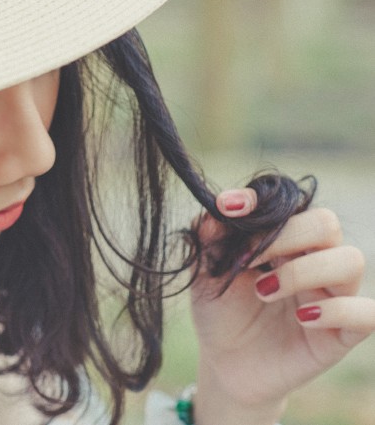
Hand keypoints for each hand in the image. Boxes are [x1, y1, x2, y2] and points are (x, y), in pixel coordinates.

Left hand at [189, 188, 374, 424]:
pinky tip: (301, 318)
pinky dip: (335, 311)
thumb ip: (209, 239)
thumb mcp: (205, 274)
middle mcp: (314, 261)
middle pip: (326, 223)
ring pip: (350, 261)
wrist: (224, 364)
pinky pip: (366, 313)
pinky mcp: (342, 334)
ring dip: (303, 271)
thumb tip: (213, 210)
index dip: (262, 200)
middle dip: (285, 235)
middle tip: (246, 260)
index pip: (290, 204)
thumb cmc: (221, 312)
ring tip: (264, 291)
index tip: (228, 207)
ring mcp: (332, 296)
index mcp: (284, 241)